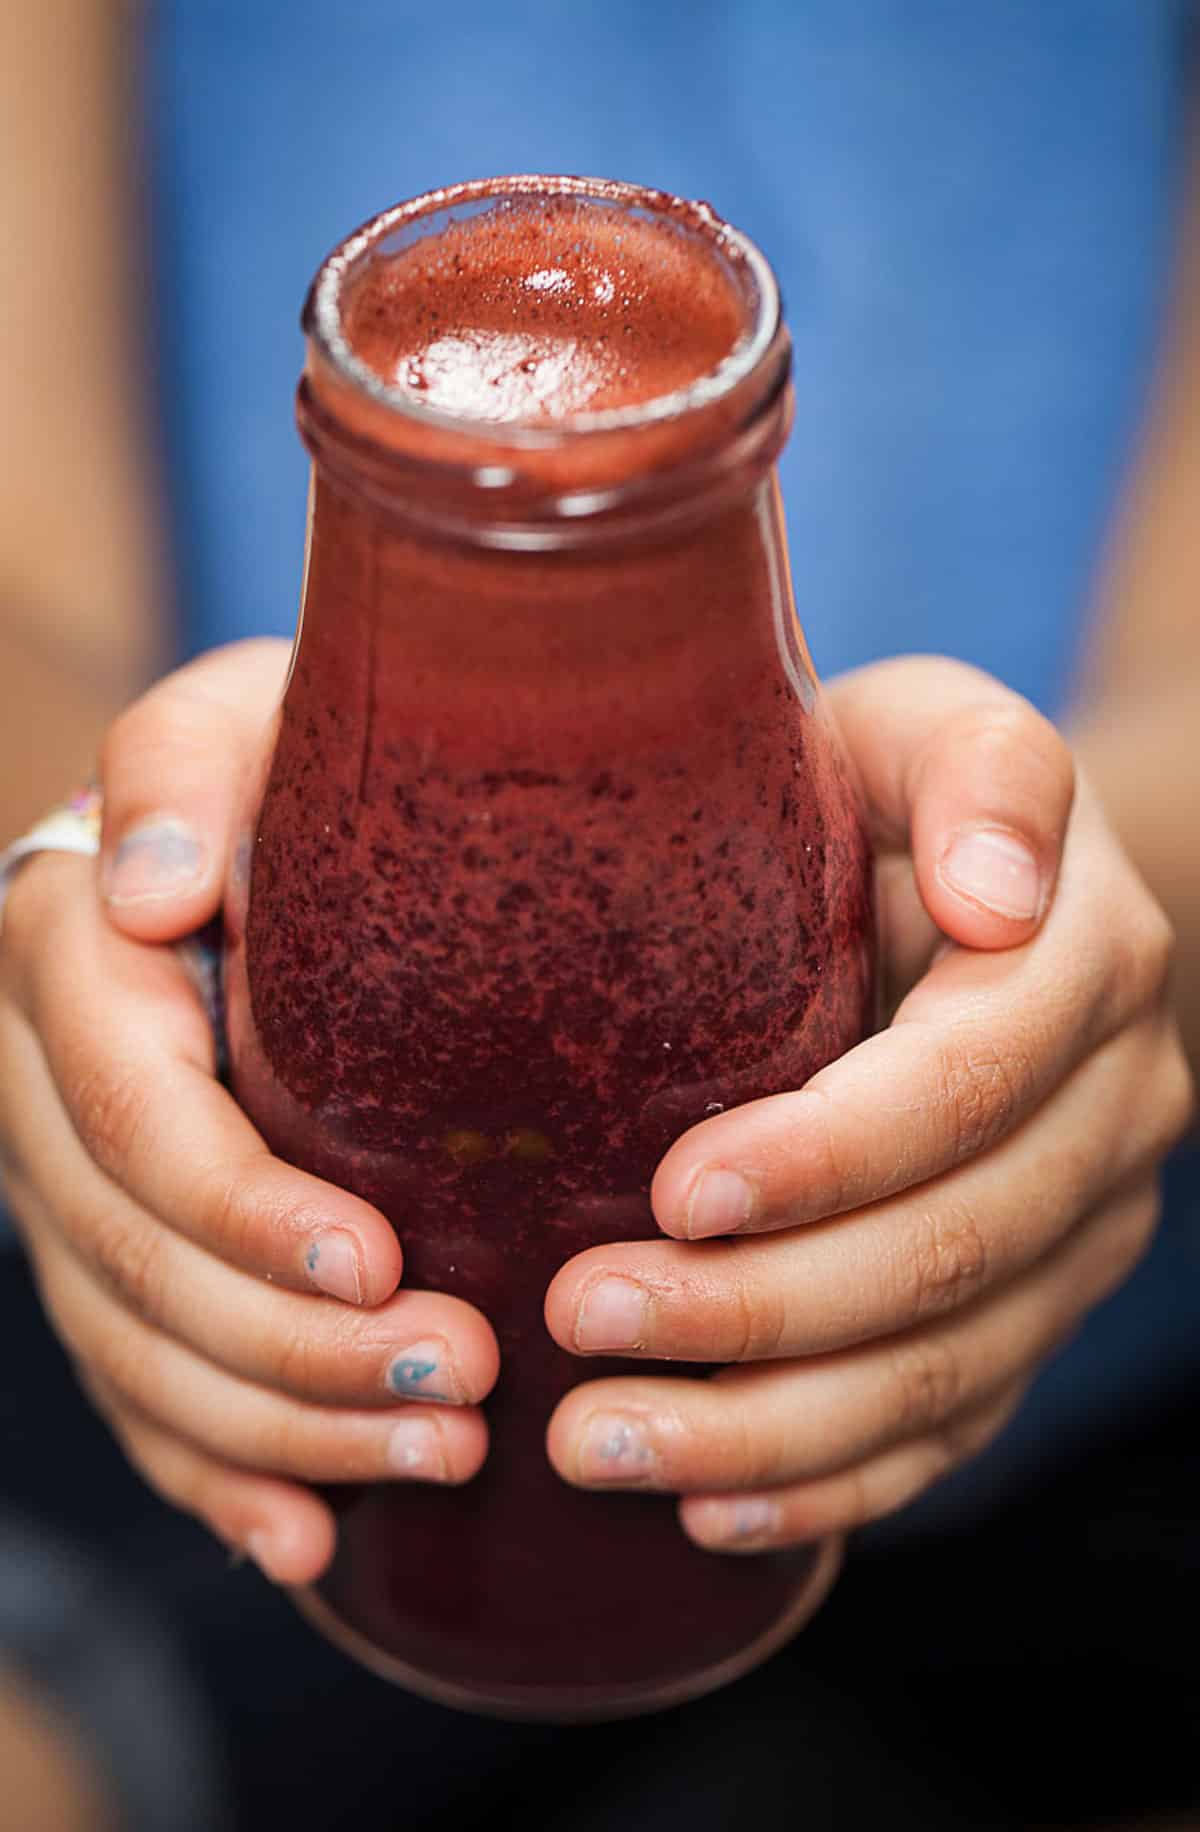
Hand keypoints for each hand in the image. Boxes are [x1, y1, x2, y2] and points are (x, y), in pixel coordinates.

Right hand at [0, 641, 498, 1583]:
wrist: (289, 827)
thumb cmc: (294, 761)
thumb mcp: (246, 718)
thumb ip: (183, 771)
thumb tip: (148, 900)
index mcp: (63, 953)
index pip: (132, 1111)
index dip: (241, 1205)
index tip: (381, 1259)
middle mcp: (42, 1085)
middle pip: (135, 1258)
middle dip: (295, 1341)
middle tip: (466, 1377)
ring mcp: (69, 1189)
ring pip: (141, 1349)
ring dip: (285, 1425)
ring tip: (443, 1451)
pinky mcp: (112, 1256)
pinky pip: (139, 1393)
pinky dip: (221, 1474)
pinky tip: (309, 1536)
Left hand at [543, 657, 1195, 1550]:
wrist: (967, 881)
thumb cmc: (896, 795)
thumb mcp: (928, 730)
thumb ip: (980, 772)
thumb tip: (1002, 893)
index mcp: (1087, 964)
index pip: (966, 1085)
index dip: (830, 1154)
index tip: (672, 1189)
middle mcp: (1114, 1110)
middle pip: (955, 1250)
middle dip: (762, 1308)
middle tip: (579, 1323)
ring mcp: (1081, 1226)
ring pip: (951, 1367)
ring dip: (771, 1426)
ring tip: (597, 1443)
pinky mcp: (1033, 1303)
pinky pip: (956, 1425)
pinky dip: (834, 1481)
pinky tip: (706, 1509)